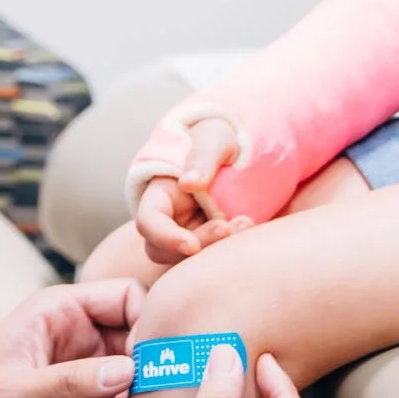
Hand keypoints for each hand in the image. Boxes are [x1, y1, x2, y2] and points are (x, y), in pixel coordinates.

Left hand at [0, 281, 142, 397]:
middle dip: (153, 366)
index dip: (146, 322)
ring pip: (135, 381)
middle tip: (152, 396)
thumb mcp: (13, 391)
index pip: (125, 297)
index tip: (152, 359)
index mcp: (58, 313)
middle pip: (139, 340)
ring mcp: (81, 382)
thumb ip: (70, 381)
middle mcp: (77, 342)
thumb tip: (128, 372)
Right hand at [132, 117, 252, 264]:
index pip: (148, 222)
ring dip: (218, 249)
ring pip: (192, 259)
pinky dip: (232, 249)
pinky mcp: (212, 243)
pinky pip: (216, 256)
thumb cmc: (218, 138)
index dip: (165, 237)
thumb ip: (202, 156)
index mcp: (160, 195)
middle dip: (200, 245)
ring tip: (247, 224)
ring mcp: (190, 234)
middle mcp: (169, 220)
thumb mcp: (213, 138)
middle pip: (167, 250)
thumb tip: (189, 182)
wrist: (241, 149)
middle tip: (231, 228)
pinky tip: (250, 228)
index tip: (192, 245)